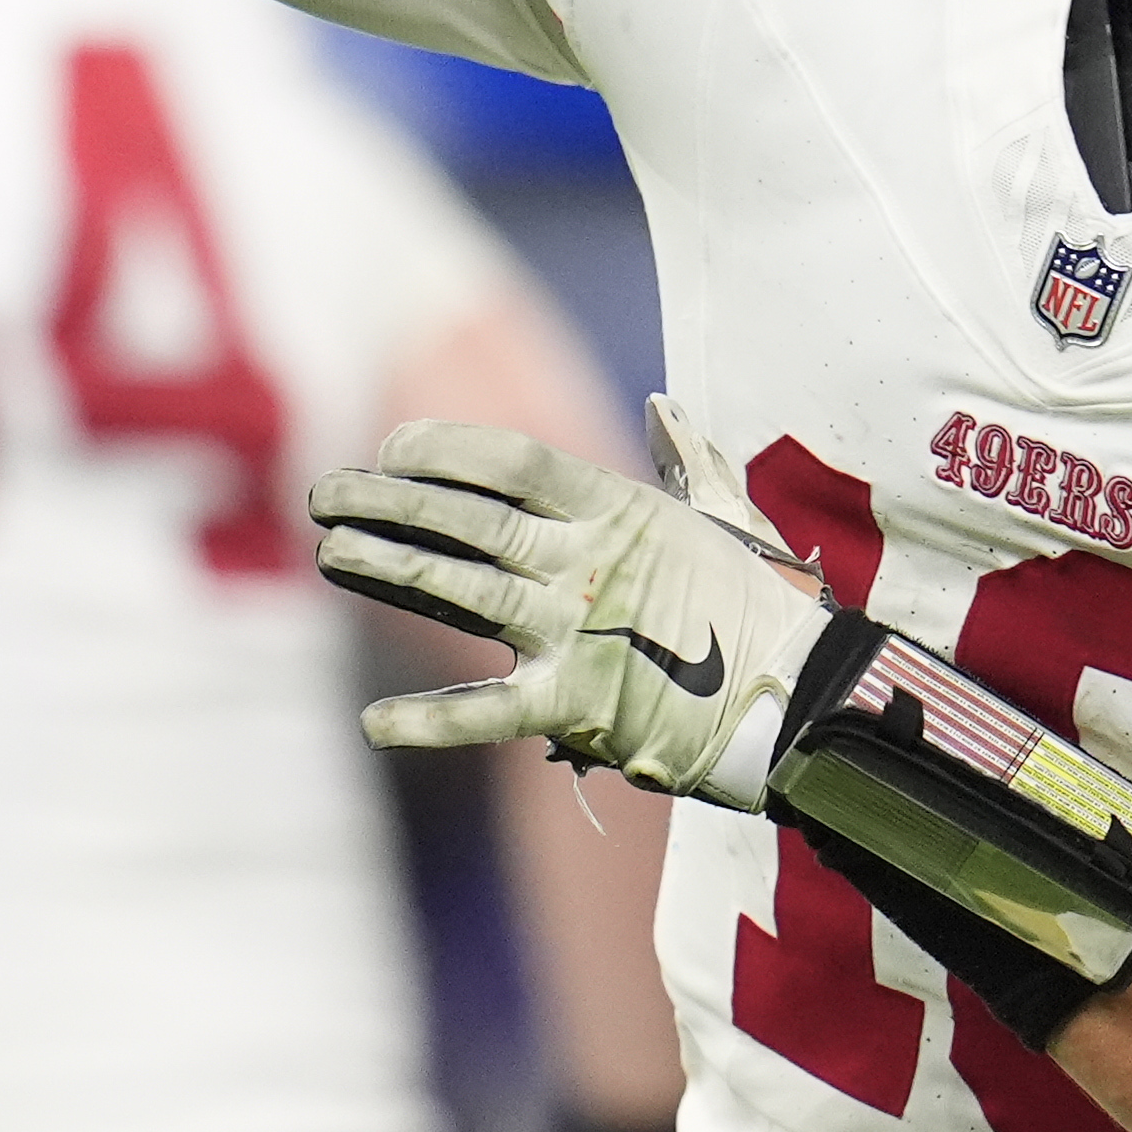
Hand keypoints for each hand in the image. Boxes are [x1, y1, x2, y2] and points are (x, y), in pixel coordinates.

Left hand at [308, 398, 829, 804]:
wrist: (807, 696)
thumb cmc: (765, 604)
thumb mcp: (726, 515)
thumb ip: (686, 459)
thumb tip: (663, 411)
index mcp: (619, 509)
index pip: (512, 460)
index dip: (444, 448)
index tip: (392, 448)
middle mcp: (589, 562)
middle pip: (469, 520)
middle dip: (391, 501)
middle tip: (324, 493)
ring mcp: (580, 633)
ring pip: (464, 593)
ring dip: (391, 570)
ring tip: (330, 552)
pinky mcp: (581, 709)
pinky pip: (490, 712)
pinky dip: (431, 719)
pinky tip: (373, 720)